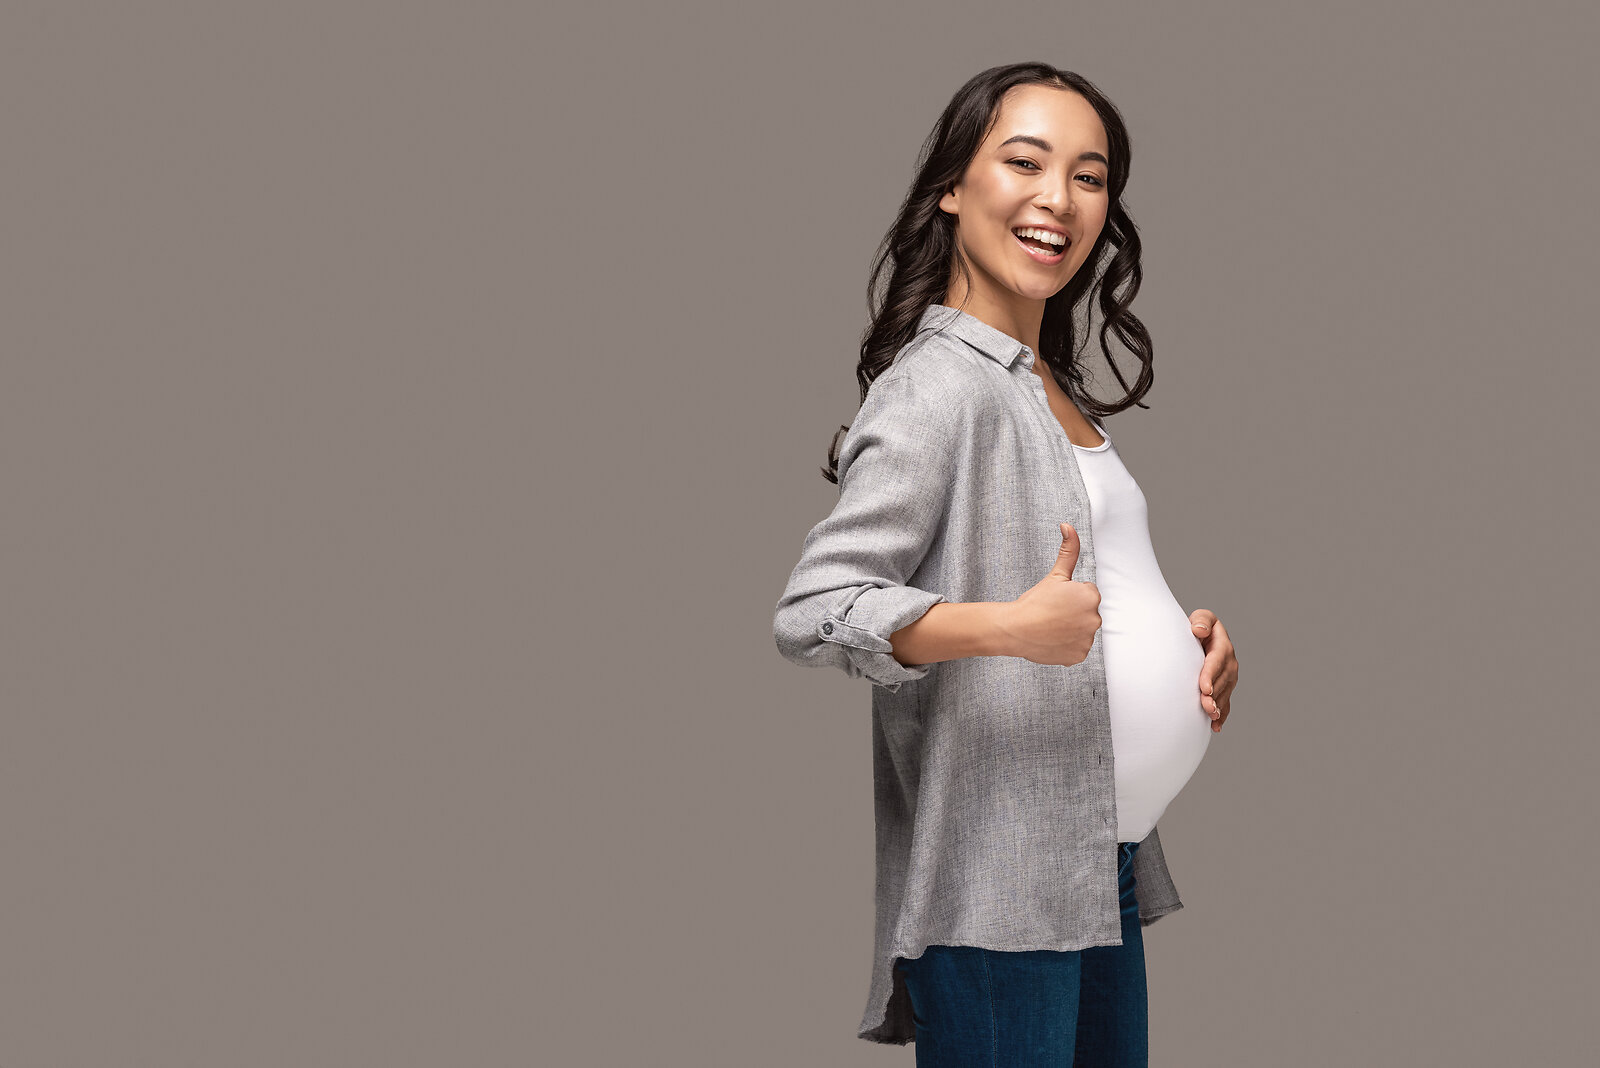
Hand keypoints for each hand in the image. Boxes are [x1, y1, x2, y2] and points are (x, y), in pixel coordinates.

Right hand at [996, 522, 1102, 666]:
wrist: (1015, 629)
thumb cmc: (1033, 602)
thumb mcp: (1055, 574)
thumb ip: (1069, 550)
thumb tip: (1068, 526)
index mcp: (1091, 596)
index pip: (1086, 594)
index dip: (1069, 597)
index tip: (1055, 601)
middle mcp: (1095, 618)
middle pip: (1086, 613)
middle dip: (1072, 613)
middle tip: (1051, 615)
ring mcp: (1087, 639)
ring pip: (1081, 631)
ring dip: (1070, 630)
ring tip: (1051, 628)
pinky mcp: (1079, 655)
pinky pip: (1076, 649)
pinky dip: (1066, 646)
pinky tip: (1052, 640)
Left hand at [1189, 610, 1237, 732]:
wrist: (1203, 636)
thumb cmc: (1199, 626)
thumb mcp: (1201, 618)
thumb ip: (1201, 620)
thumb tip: (1199, 630)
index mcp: (1223, 646)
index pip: (1216, 660)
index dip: (1210, 674)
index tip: (1204, 688)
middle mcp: (1230, 663)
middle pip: (1222, 681)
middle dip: (1214, 694)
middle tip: (1205, 706)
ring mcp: (1229, 677)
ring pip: (1224, 693)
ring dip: (1218, 706)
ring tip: (1210, 716)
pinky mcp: (1225, 687)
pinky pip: (1226, 702)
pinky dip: (1222, 715)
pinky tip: (1215, 727)